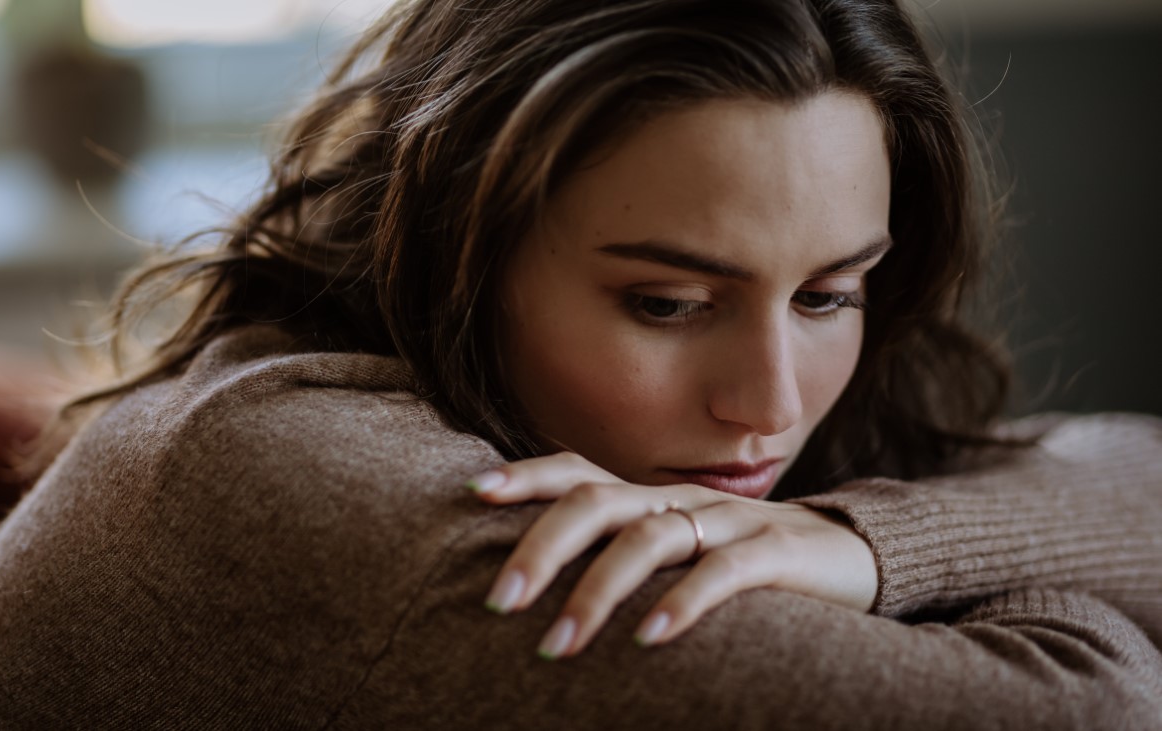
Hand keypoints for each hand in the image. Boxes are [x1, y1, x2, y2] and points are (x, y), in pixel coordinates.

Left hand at [466, 452, 877, 658]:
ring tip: (558, 643)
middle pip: (597, 503)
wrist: (849, 557)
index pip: (578, 472)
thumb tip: (537, 578)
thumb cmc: (739, 561)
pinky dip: (683, 604)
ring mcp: (728, 522)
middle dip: (542, 549)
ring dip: (597, 592)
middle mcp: (680, 500)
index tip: (473, 492)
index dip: (526, 476)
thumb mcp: (675, 550)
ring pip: (650, 540)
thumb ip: (619, 552)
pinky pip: (723, 574)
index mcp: (650, 497)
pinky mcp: (776, 554)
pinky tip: (650, 638)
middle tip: (499, 601)